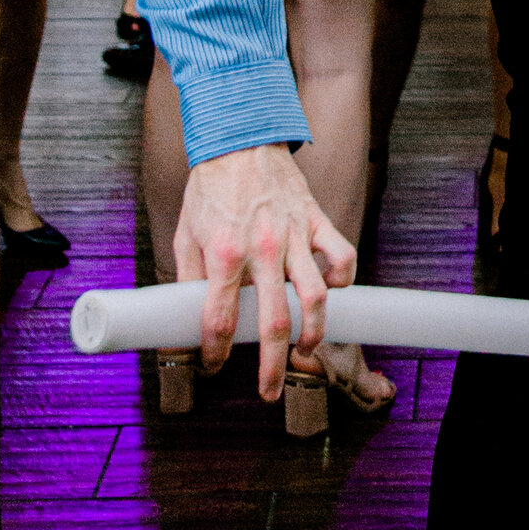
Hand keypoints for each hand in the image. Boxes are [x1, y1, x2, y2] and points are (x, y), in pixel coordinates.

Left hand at [175, 143, 357, 397]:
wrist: (239, 138)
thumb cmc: (210, 188)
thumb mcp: (186, 233)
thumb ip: (188, 277)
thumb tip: (186, 319)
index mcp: (223, 253)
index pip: (221, 319)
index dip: (215, 351)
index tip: (214, 364)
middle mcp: (262, 249)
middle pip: (274, 322)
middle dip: (272, 366)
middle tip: (267, 391)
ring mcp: (295, 234)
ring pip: (316, 297)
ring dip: (313, 333)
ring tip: (305, 350)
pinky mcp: (317, 219)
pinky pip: (341, 256)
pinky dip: (342, 280)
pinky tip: (332, 294)